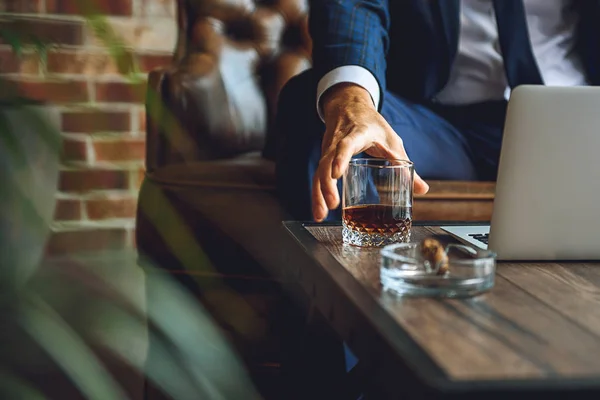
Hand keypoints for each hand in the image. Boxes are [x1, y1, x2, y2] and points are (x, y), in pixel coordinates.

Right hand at [313, 83, 429, 221]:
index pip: (345, 146)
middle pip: (326, 163)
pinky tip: (320, 212)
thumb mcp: (392, 141)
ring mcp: (328, 151)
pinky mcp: (324, 159)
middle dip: (327, 184)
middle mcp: (337, 142)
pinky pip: (318, 177)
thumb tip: (422, 190)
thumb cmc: (372, 125)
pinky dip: (318, 194)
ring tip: (320, 216)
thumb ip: (405, 166)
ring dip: (318, 195)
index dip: (340, 158)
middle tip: (333, 204)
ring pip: (318, 172)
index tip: (337, 173)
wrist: (349, 107)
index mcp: (356, 134)